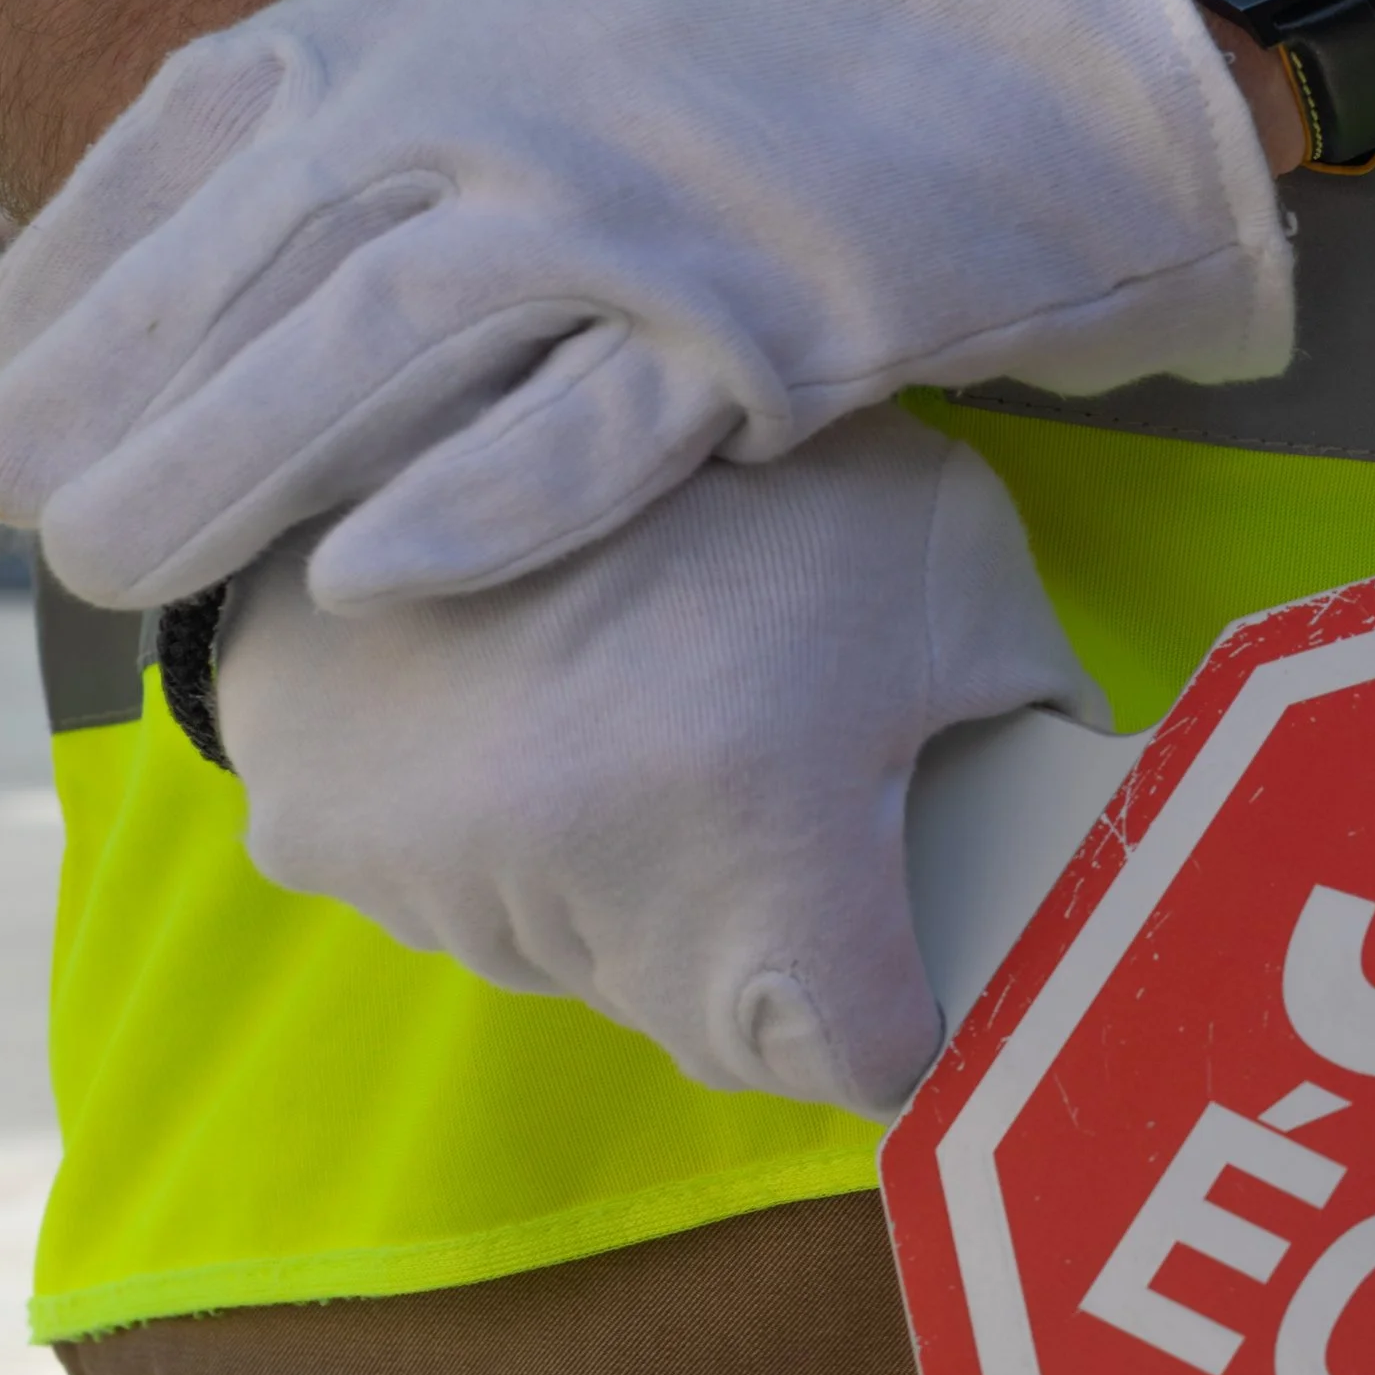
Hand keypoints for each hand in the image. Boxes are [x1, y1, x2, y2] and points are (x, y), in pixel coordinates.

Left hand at [0, 0, 1289, 610]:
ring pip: (371, 357)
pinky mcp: (751, 328)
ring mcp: (623, 215)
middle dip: (100, 393)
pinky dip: (477, 504)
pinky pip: (589, 432)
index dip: (77, 250)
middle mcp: (504, 101)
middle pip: (247, 264)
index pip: (201, 126)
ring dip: (223, 470)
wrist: (1068, 20)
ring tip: (113, 577)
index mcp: (453, 2)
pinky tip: (359, 579)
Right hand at [207, 407, 1107, 1117]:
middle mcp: (584, 896)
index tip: (897, 932)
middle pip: (706, 1015)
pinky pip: (436, 888)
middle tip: (751, 755)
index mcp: (763, 847)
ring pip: (568, 955)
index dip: (900, 1005)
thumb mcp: (948, 549)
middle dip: (748, 924)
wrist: (470, 317)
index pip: (862, 1056)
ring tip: (624, 687)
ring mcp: (428, 875)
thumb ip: (1020, 702)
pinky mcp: (310, 829)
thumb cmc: (745, 445)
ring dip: (608, 870)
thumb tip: (1065, 805)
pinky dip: (480, 819)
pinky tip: (509, 680)